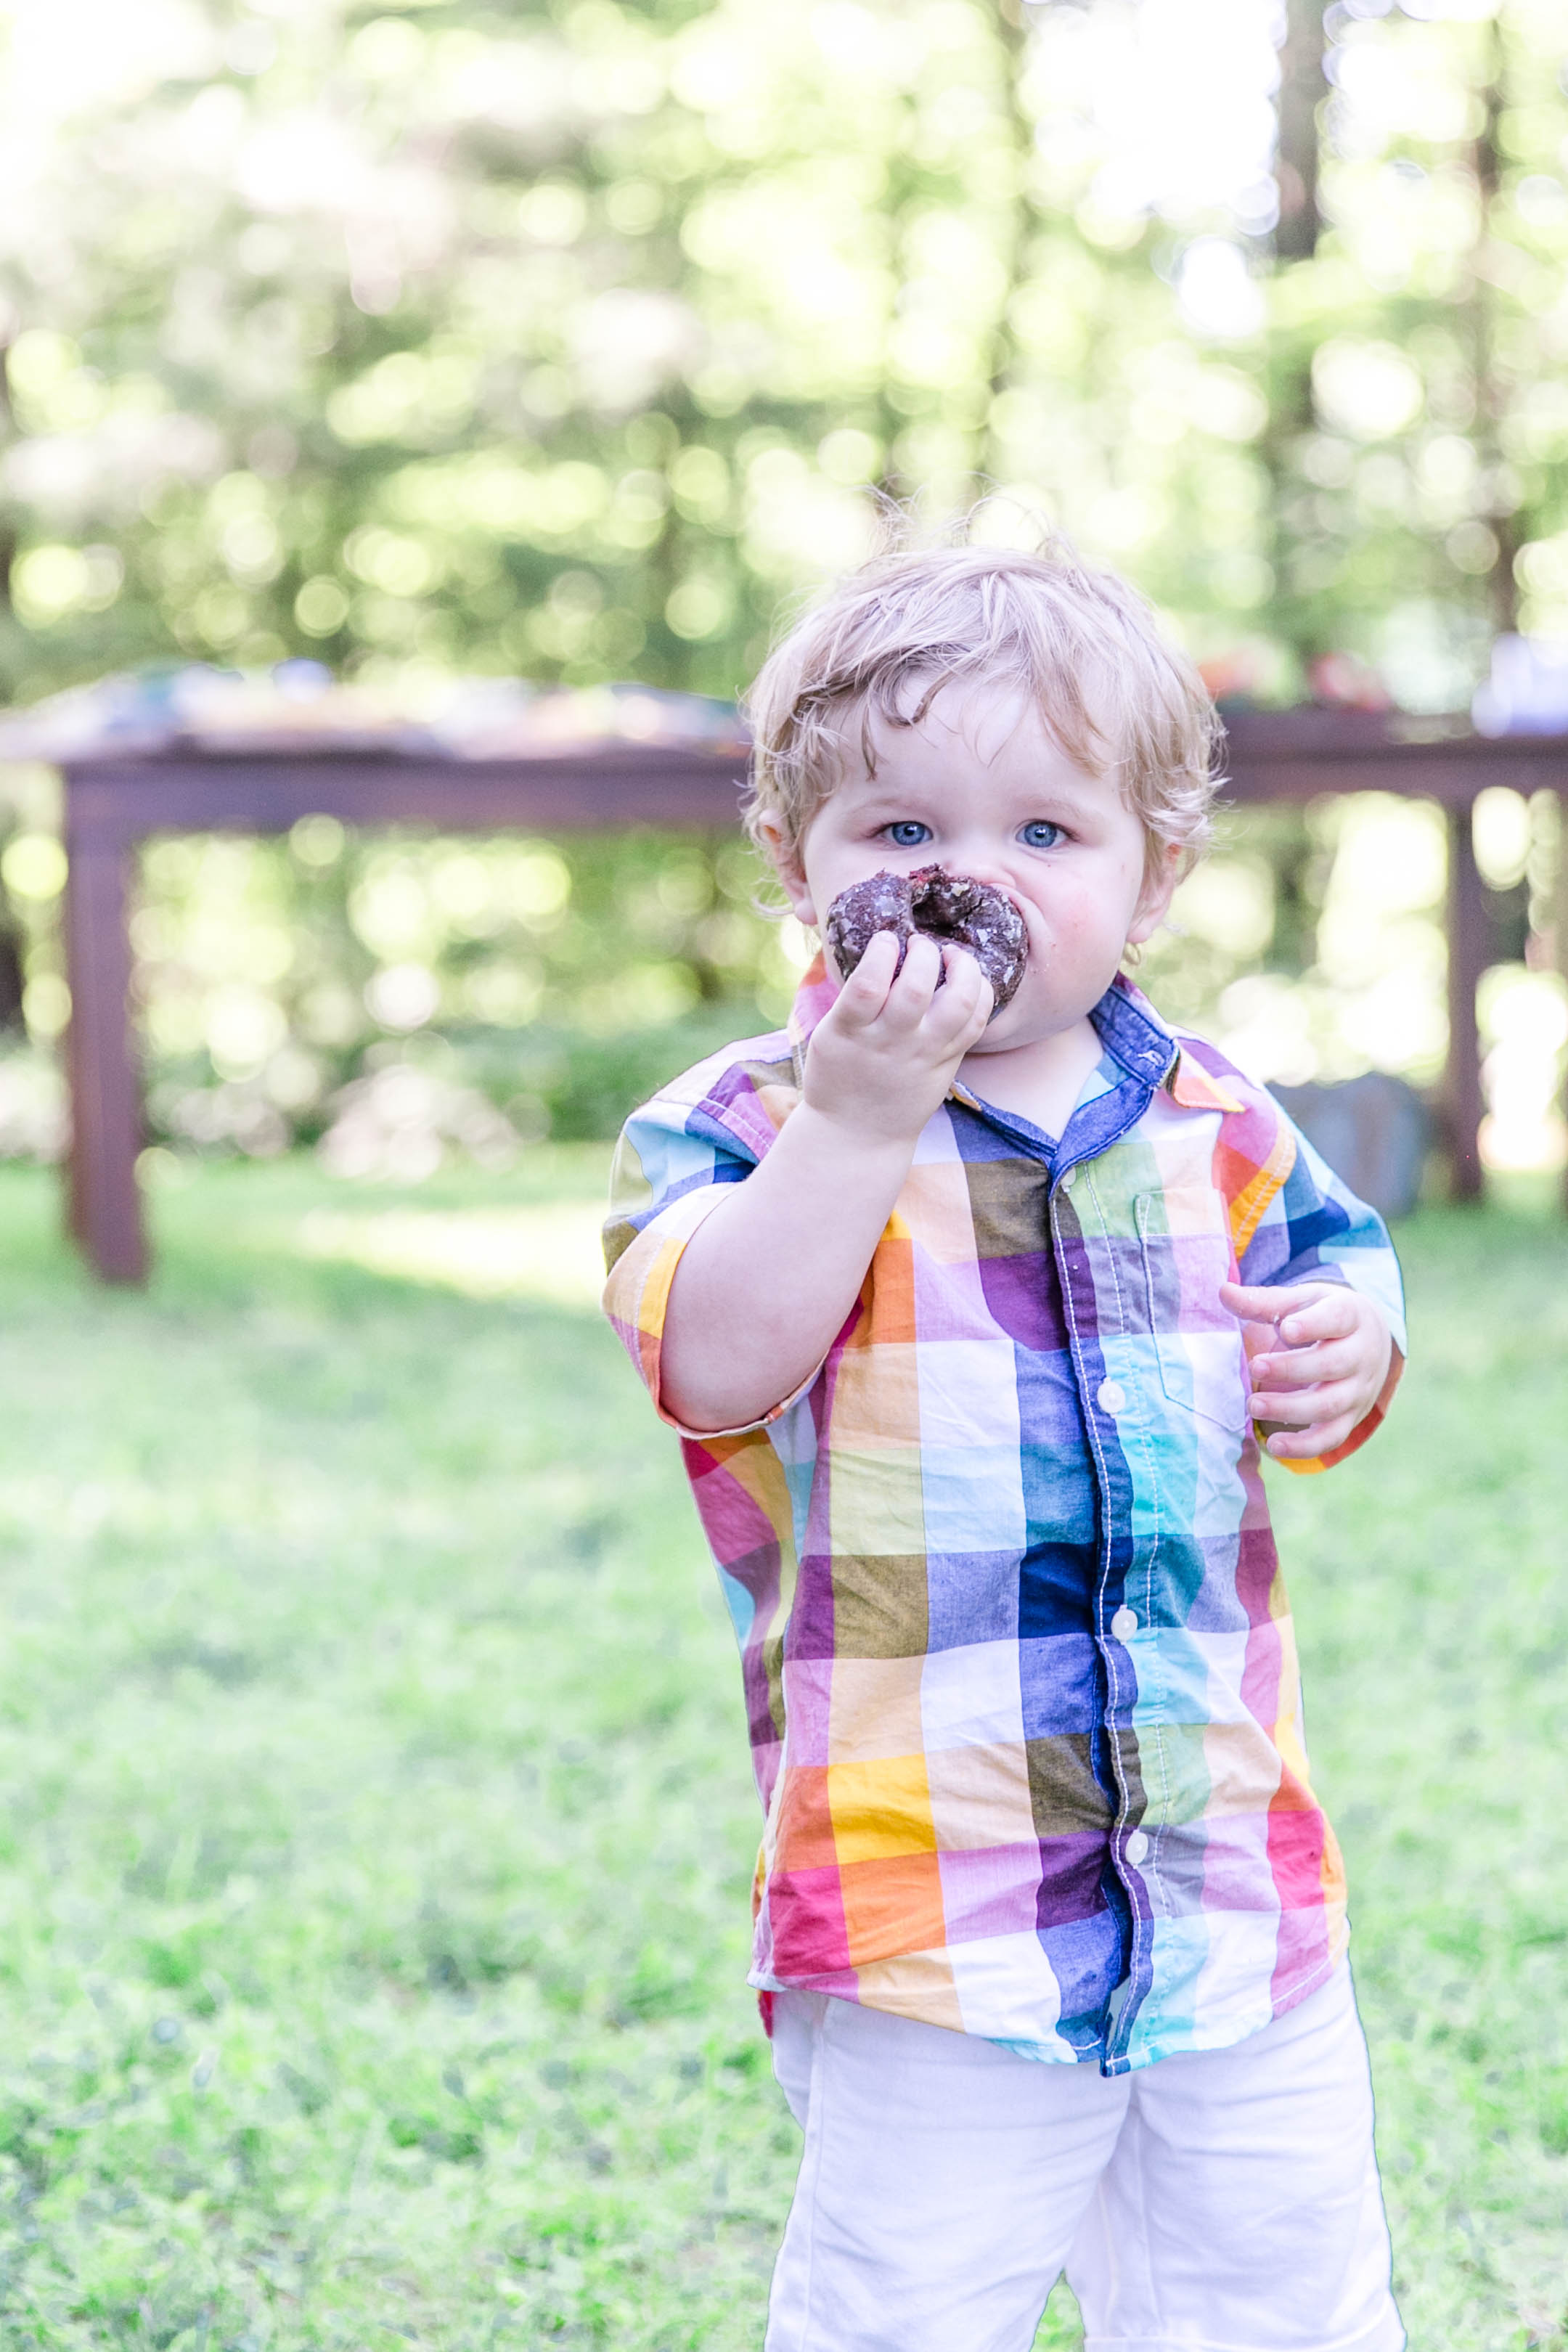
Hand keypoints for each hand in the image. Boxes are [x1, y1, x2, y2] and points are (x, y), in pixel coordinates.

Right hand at [804, 929, 993, 1147]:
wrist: (858, 1135)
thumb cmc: (838, 1076)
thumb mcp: (829, 1035)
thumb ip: (853, 998)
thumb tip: (882, 948)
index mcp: (851, 1031)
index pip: (869, 983)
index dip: (882, 950)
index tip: (886, 939)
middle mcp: (891, 1042)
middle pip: (918, 988)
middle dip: (924, 952)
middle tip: (919, 944)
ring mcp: (924, 1054)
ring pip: (959, 1004)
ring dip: (962, 967)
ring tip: (952, 956)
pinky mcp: (949, 1064)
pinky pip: (976, 1024)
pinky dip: (979, 994)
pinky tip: (968, 981)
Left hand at [1218, 1279, 1393, 1461]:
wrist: (1369, 1340)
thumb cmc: (1324, 1316)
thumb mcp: (1302, 1301)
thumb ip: (1265, 1301)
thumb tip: (1223, 1291)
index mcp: (1350, 1316)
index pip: (1337, 1319)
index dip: (1313, 1324)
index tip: (1285, 1329)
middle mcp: (1361, 1355)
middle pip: (1332, 1365)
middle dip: (1292, 1369)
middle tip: (1255, 1366)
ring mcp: (1358, 1390)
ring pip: (1330, 1405)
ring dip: (1290, 1408)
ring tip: (1253, 1405)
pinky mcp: (1350, 1418)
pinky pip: (1331, 1438)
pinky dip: (1304, 1447)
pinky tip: (1274, 1445)